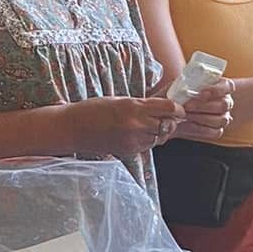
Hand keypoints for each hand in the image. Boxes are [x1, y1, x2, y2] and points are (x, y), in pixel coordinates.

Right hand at [67, 95, 184, 157]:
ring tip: (148, 125)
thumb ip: (143, 105)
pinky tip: (137, 134)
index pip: (169, 108)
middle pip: (168, 125)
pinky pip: (148, 146)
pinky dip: (148, 140)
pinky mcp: (129, 151)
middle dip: (170, 121)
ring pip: (159, 137)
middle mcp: (136, 124)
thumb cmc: (94, 110)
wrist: (73, 128)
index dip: (178, 109)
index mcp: (134, 107)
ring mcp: (133, 140)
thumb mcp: (121, 100)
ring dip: (159, 132)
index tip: (179, 109)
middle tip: (167, 117)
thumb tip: (165, 105)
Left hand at [175, 82, 234, 142]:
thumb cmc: (179, 94)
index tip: (202, 93)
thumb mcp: (181, 86)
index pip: (229, 86)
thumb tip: (183, 89)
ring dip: (200, 118)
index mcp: (222, 86)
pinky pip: (214, 132)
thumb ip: (184, 84)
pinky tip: (185, 124)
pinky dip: (198, 129)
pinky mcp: (217, 131)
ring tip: (184, 114)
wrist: (174, 110)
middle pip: (224, 105)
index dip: (217, 90)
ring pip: (221, 120)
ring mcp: (223, 117)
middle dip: (203, 106)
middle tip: (186, 106)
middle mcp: (226, 102)